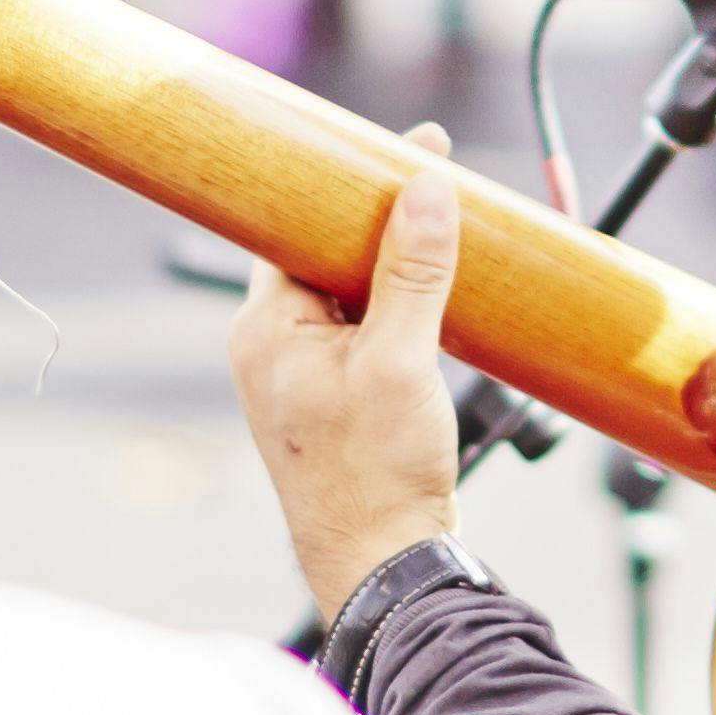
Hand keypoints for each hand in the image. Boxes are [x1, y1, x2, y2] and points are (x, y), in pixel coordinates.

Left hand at [226, 131, 471, 611]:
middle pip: (323, 254)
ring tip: (448, 229)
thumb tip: (426, 192)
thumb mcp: (401, 362)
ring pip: (348, 293)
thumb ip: (413, 274)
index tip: (400, 150)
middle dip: (378, 219)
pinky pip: (365, 329)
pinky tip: (442, 294)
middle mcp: (274, 349)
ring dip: (394, 264)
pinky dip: (401, 306)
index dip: (348, 185)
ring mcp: (304, 377)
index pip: (298, 227)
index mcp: (267, 330)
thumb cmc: (376, 477)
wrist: (386, 564)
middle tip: (433, 178)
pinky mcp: (339, 400)